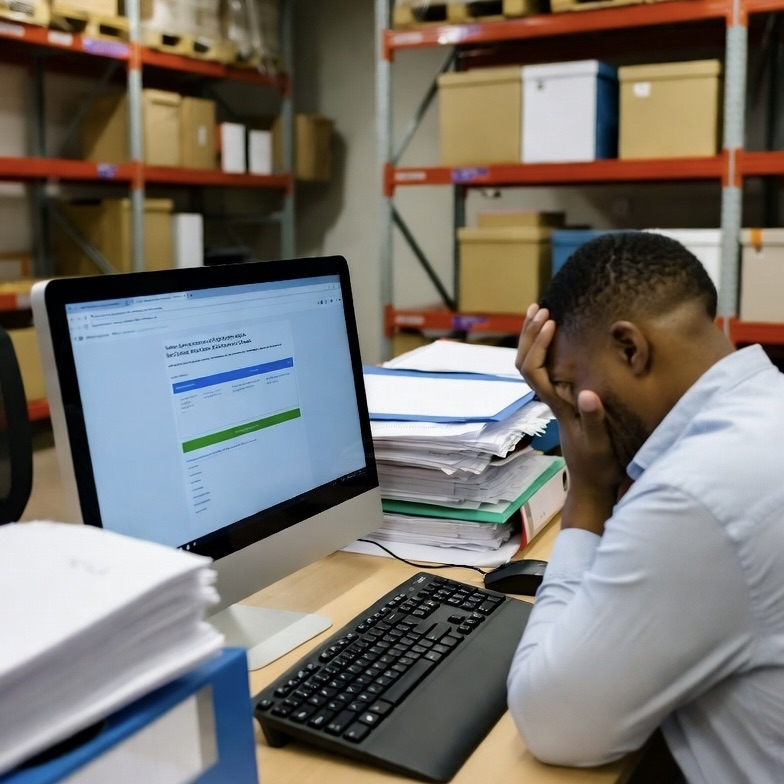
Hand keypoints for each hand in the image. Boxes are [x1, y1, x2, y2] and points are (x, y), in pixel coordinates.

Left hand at [516, 305, 623, 534]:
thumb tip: (586, 392)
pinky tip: (553, 339)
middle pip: (524, 363)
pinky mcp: (561, 402)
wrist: (592, 484)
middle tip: (539, 308)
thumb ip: (593, 418)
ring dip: (531, 339)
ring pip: (530, 366)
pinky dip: (543, 350)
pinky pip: (544, 370)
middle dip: (528, 334)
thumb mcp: (600, 443)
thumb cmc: (599, 465)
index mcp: (555, 405)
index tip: (552, 323)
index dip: (537, 345)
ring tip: (538, 313)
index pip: (533, 370)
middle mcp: (549, 400)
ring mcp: (553, 400)